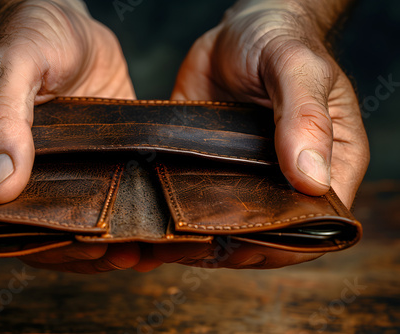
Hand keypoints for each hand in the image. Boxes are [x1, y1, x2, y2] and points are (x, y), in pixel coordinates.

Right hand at [0, 0, 146, 272]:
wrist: (67, 19)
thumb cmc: (28, 31)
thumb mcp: (12, 66)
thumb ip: (3, 121)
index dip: (22, 238)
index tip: (65, 243)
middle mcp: (13, 168)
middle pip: (32, 227)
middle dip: (71, 248)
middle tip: (111, 252)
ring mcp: (54, 168)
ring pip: (69, 220)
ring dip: (100, 241)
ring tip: (137, 250)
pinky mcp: (88, 160)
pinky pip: (101, 196)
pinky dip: (121, 216)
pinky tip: (146, 228)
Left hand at [161, 0, 368, 267]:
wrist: (237, 28)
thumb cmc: (279, 40)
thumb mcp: (297, 68)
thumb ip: (305, 117)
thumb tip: (312, 180)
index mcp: (328, 161)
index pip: (317, 223)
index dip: (286, 243)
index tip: (247, 243)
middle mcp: (287, 178)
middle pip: (269, 234)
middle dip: (235, 247)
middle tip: (197, 243)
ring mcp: (247, 176)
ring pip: (229, 224)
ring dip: (202, 238)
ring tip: (170, 240)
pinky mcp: (211, 167)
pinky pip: (196, 200)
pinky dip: (177, 215)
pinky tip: (155, 221)